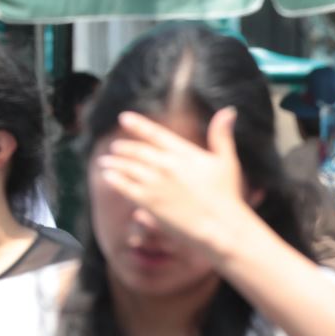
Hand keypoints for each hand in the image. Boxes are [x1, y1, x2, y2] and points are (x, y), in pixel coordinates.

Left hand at [98, 108, 259, 258]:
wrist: (220, 226)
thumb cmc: (227, 195)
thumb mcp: (227, 161)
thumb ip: (222, 135)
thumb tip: (228, 110)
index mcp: (184, 153)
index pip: (155, 133)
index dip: (137, 124)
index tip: (123, 118)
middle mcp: (167, 165)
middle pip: (137, 150)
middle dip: (123, 147)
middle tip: (114, 146)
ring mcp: (156, 183)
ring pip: (128, 167)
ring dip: (114, 162)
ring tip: (106, 161)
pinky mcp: (149, 202)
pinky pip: (124, 186)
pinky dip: (114, 179)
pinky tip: (108, 175)